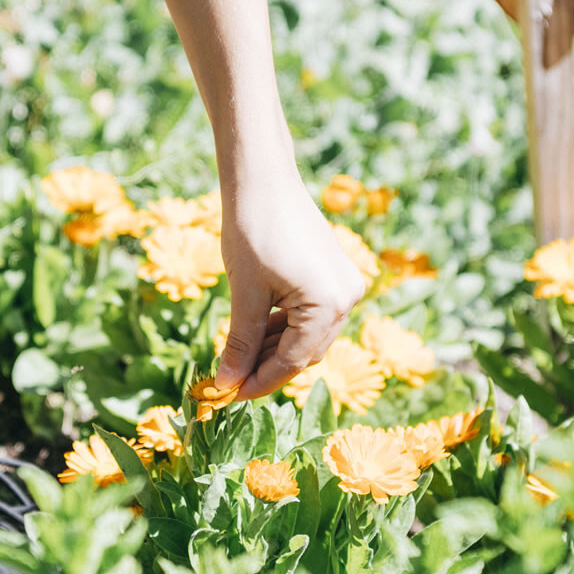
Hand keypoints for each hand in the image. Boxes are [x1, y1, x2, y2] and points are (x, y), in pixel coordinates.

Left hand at [216, 186, 365, 400]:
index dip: (259, 382)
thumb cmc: (251, 230)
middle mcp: (346, 298)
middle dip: (266, 367)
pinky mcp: (334, 274)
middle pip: (305, 352)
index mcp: (329, 304)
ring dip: (274, 348)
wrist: (263, 178)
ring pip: (308, 335)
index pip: (293, 361)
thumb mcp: (244, 294)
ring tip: (237, 357)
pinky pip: (310, 314)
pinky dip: (284, 326)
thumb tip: (227, 383)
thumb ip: (240, 342)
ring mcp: (343, 285)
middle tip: (229, 379)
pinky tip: (255, 333)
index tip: (228, 395)